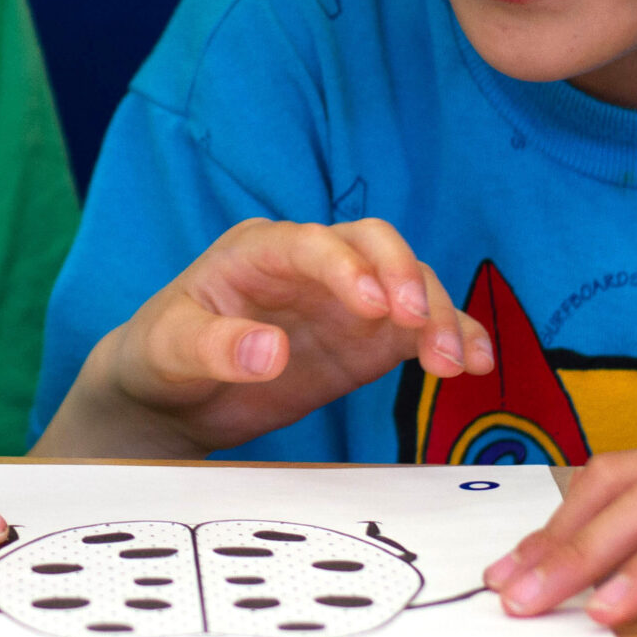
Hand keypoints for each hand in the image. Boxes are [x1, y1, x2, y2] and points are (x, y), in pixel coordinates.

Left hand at [44, 217, 492, 457]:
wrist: (169, 393)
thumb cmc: (161, 354)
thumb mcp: (170, 350)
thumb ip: (216, 347)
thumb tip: (271, 350)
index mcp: (259, 250)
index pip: (314, 243)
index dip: (349, 267)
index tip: (372, 307)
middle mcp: (312, 264)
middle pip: (377, 246)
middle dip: (406, 280)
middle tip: (422, 329)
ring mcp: (344, 301)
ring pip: (408, 285)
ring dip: (441, 315)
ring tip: (460, 363)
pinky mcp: (364, 341)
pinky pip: (417, 331)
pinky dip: (451, 340)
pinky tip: (475, 365)